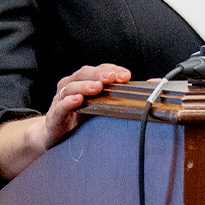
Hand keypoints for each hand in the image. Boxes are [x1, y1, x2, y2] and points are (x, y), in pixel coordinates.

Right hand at [0, 63, 130, 181]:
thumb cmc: (78, 117)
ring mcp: (60, 100)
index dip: (111, 70)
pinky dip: (68, 102)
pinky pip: (60, 106)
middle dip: (99, 74)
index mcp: (82, 81)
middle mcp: (69, 86)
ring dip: (85, 86)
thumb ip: (119, 96)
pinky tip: (78, 100)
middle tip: (113, 77)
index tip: (126, 75)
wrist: (53, 134)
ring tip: (97, 87)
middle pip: (83, 74)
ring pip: (71, 87)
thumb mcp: (99, 104)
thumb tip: (151, 89)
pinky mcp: (54, 116)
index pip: (97, 70)